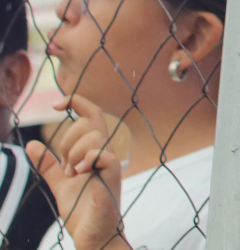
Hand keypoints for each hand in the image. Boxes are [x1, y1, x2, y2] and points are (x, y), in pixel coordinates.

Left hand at [28, 96, 129, 249]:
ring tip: (71, 174)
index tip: (56, 104)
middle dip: (67, 141)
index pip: (92, 115)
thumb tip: (32, 145)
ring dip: (73, 154)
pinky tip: (79, 174)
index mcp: (94, 151)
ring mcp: (109, 164)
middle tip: (63, 167)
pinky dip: (86, 160)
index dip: (77, 101)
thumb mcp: (59, 184)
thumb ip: (48, 165)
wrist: (93, 234)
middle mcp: (105, 153)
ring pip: (93, 137)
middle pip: (88, 124)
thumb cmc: (82, 209)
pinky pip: (103, 154)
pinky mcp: (112, 177)